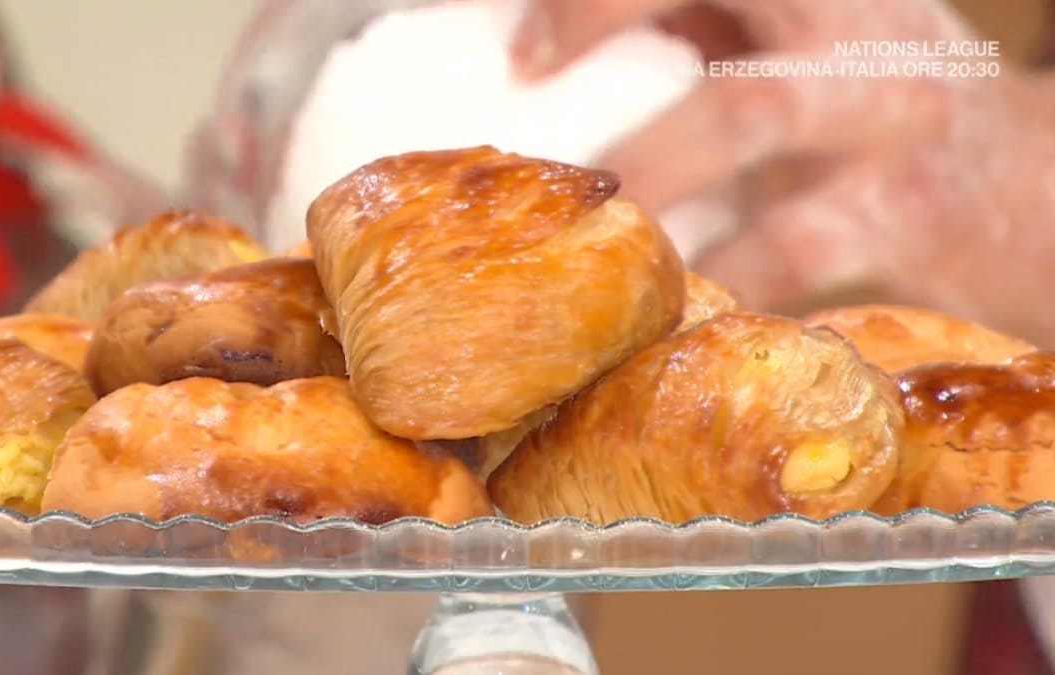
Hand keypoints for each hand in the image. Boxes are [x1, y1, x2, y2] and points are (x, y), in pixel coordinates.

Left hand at [511, 0, 1054, 343]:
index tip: (525, 38)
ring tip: (588, 200)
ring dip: (648, 157)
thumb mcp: (811, 50)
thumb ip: (715, 34)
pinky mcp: (905, 215)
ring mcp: (882, 117)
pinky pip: (792, 245)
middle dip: (607, 9)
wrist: (1036, 200)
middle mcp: (851, 32)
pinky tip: (668, 301)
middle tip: (526, 67)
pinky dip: (718, 272)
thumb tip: (566, 38)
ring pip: (748, 107)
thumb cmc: (885, 121)